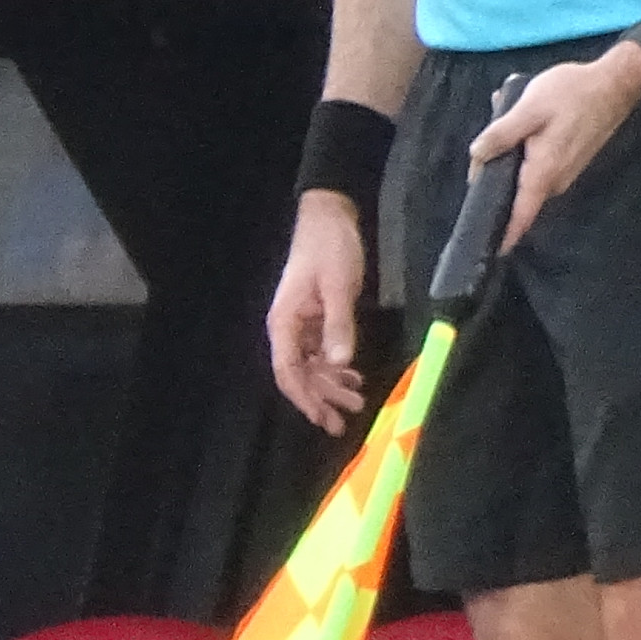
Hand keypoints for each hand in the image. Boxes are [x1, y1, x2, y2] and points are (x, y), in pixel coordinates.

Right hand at [267, 193, 370, 434]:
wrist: (329, 217)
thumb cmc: (329, 249)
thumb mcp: (338, 287)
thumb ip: (339, 325)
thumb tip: (340, 363)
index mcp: (285, 322)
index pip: (288, 370)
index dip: (304, 397)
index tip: (321, 418)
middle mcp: (289, 327)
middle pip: (299, 374)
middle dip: (320, 399)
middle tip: (343, 422)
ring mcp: (302, 324)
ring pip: (312, 366)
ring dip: (331, 386)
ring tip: (355, 402)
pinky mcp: (316, 318)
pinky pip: (322, 352)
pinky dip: (336, 367)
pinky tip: (353, 376)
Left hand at [467, 49, 640, 253]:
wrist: (615, 83)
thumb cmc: (572, 93)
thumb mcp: (529, 108)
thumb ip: (502, 134)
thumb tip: (476, 156)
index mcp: (544, 171)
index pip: (521, 214)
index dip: (504, 233)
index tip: (488, 248)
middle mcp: (556, 180)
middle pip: (517, 195)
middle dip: (495, 179)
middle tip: (483, 152)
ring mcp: (565, 172)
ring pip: (526, 177)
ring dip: (510, 159)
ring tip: (503, 127)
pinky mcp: (568, 161)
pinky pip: (537, 166)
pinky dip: (524, 151)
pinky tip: (521, 124)